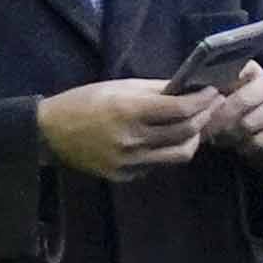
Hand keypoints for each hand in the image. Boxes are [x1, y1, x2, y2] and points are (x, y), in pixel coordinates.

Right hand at [37, 78, 217, 180]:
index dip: (204, 100)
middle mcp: (132, 139)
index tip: (214, 92)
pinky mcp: (124, 176)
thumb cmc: (84, 102)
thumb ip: (156, 89)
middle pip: (187, 132)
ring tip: (195, 126)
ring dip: (193, 139)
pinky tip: (165, 140)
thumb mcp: (119, 87)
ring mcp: (129, 161)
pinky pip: (158, 165)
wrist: (48, 132)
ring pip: (180, 154)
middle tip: (212, 106)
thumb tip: (190, 88)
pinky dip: (167, 151)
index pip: (182, 109)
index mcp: (129, 111)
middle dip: (205, 117)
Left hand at [207, 65, 262, 158]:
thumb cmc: (233, 109)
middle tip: (207, 133)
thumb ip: (208, 93)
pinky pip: (261, 140)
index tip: (202, 107)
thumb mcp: (219, 96)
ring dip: (230, 136)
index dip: (213, 93)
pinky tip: (241, 146)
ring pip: (248, 124)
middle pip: (240, 101)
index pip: (232, 74)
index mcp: (252, 69)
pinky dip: (246, 147)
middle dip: (219, 121)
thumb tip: (196, 101)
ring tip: (222, 140)